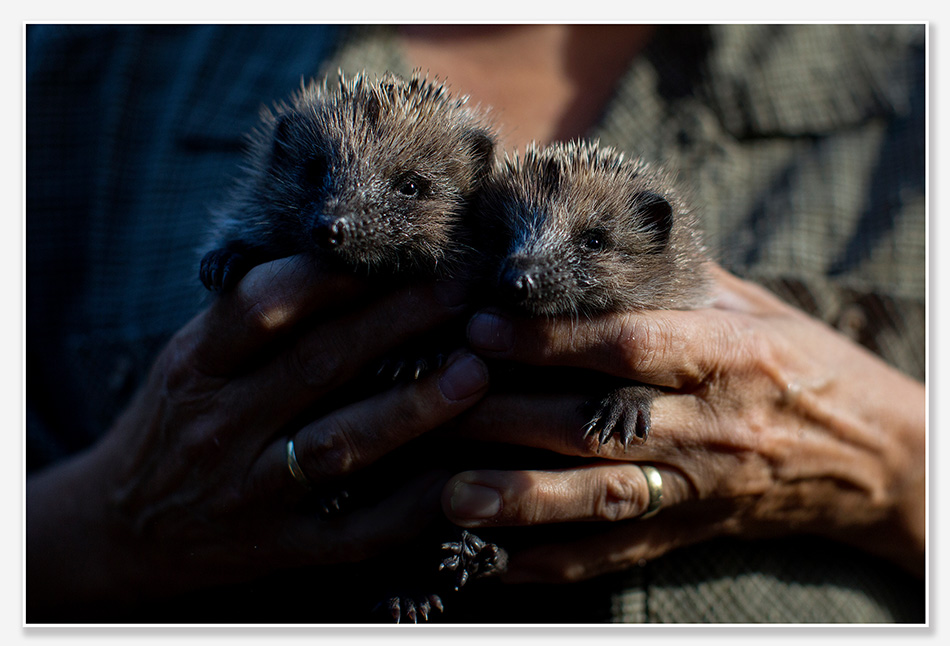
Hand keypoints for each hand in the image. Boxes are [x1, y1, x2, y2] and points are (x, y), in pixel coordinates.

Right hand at [27, 255, 488, 610]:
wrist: (118, 531)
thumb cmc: (174, 424)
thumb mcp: (189, 359)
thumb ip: (250, 319)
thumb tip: (342, 258)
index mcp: (198, 367)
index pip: (264, 306)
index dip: (337, 275)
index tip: (402, 249)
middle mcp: (221, 427)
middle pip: (318, 365)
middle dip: (396, 324)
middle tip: (461, 293)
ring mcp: (250, 493)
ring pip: (340, 446)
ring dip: (411, 409)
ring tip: (473, 373)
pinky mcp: (278, 550)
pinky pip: (352, 534)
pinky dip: (406, 510)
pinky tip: (454, 480)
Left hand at [443, 264, 924, 581]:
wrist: (872, 456)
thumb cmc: (804, 363)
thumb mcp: (752, 306)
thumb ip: (674, 279)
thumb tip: (592, 234)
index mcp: (728, 354)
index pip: (628, 344)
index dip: (549, 338)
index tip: (479, 324)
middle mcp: (711, 424)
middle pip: (597, 422)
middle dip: (508, 415)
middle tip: (429, 403)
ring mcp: (700, 486)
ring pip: (602, 497)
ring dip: (522, 498)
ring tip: (450, 494)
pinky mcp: (692, 531)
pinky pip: (618, 553)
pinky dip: (555, 561)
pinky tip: (496, 560)